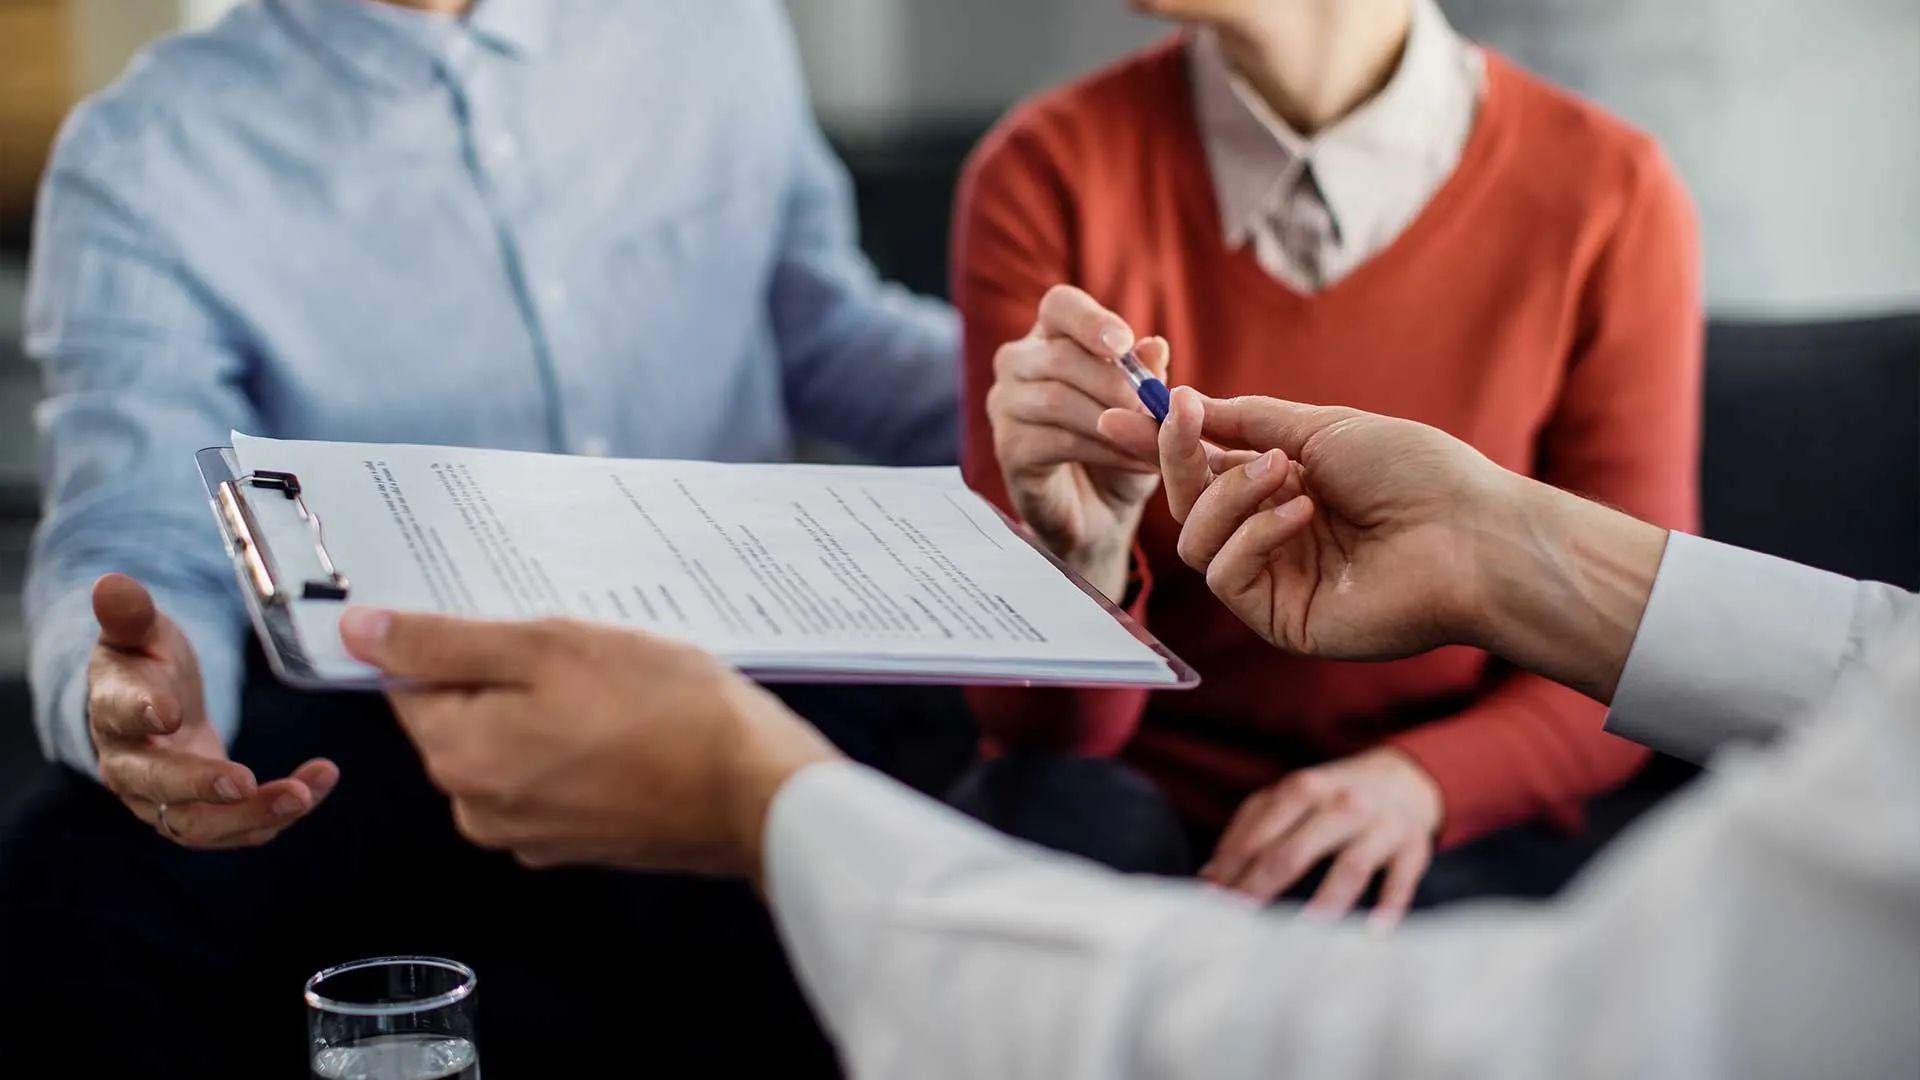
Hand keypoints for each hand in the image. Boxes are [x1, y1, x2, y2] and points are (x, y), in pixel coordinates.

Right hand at [87, 574, 337, 848]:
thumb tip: (111, 583)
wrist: (153, 705)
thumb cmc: (146, 663)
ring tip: (302, 795)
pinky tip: (318, 785)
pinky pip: (239, 826)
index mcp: (112, 711)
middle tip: (244, 781)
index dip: (141, 712)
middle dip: (201, 786)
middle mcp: (131, 766)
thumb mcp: (140, 632)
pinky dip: (278, 814)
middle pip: (158, 786)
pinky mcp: (203, 815)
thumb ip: (131, 614)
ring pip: (200, 824)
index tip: (170, 711)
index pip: (119, 715)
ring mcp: (165, 799)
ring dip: (252, 815)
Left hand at [339, 608, 841, 878]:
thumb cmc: (665, 711)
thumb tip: (361, 635)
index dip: (458, 642)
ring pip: (514, 746)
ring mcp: (531, 833)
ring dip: (550, 710)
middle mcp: (480, 808)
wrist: (754, 790)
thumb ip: (446, 644)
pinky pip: (554, 777)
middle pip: (464, 718)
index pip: (413, 684)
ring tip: (614, 686)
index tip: (510, 622)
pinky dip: (579, 746)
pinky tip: (629, 724)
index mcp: (458, 757)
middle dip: (511, 677)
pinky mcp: (578, 842)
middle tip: (577, 651)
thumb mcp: (550, 648)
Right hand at [986, 285, 1169, 597]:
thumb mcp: (1144, 410)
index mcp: (1051, 338)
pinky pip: (1056, 441)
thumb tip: (1154, 346)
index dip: (1090, 320)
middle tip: (1156, 409)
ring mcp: (1005, 406)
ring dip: (1114, 421)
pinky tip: (1139, 462)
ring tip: (1155, 440)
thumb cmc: (1121, 448)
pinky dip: (1106, 451)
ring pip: (1056, 399)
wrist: (1101, 514)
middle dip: (1115, 383)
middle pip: (1060, 356)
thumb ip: (1147, 377)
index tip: (1123, 343)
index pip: (1060, 306)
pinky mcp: (1008, 449)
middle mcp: (1018, 364)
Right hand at [1100, 389, 1667, 700]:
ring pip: (1196, 540)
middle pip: (1186, 505)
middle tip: (1184, 420)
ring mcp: (1274, 580)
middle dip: (1179, 459)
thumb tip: (1182, 402)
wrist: (1471, 533)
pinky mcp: (1279, 619)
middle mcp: (1271, 536)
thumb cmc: (1414, 472)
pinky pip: (1226, 575)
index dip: (1162, 444)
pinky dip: (1253, 534)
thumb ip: (1245, 421)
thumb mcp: (1320, 427)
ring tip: (1285, 473)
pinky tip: (1302, 513)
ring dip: (1228, 494)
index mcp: (1282, 490)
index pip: (1203, 468)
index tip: (1120, 414)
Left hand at [1201, 748, 1440, 926]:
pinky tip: (1373, 934)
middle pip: (1296, 850)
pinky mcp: (1413, 847)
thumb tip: (1207, 876)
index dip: (1232, 869)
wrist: (1404, 779)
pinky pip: (1401, 879)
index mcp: (1303, 788)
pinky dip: (1388, 906)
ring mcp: (1380, 825)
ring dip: (1325, 901)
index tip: (1211, 902)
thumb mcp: (1291, 798)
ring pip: (1350, 865)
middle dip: (1263, 887)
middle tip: (1240, 923)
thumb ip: (1250, 829)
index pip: (1260, 833)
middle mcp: (1342, 804)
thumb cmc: (1332, 797)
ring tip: (1301, 936)